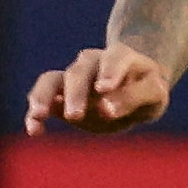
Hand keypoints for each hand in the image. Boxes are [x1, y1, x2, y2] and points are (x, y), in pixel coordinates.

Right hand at [25, 45, 171, 133]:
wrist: (135, 87)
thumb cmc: (146, 88)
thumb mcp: (153, 94)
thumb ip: (133, 98)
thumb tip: (105, 109)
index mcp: (121, 57)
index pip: (115, 58)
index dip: (109, 71)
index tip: (104, 89)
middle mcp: (92, 63)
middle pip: (79, 72)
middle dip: (76, 93)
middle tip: (75, 115)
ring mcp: (72, 77)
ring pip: (51, 80)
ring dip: (44, 97)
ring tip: (39, 115)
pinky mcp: (59, 94)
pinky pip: (41, 99)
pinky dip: (34, 113)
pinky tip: (34, 130)